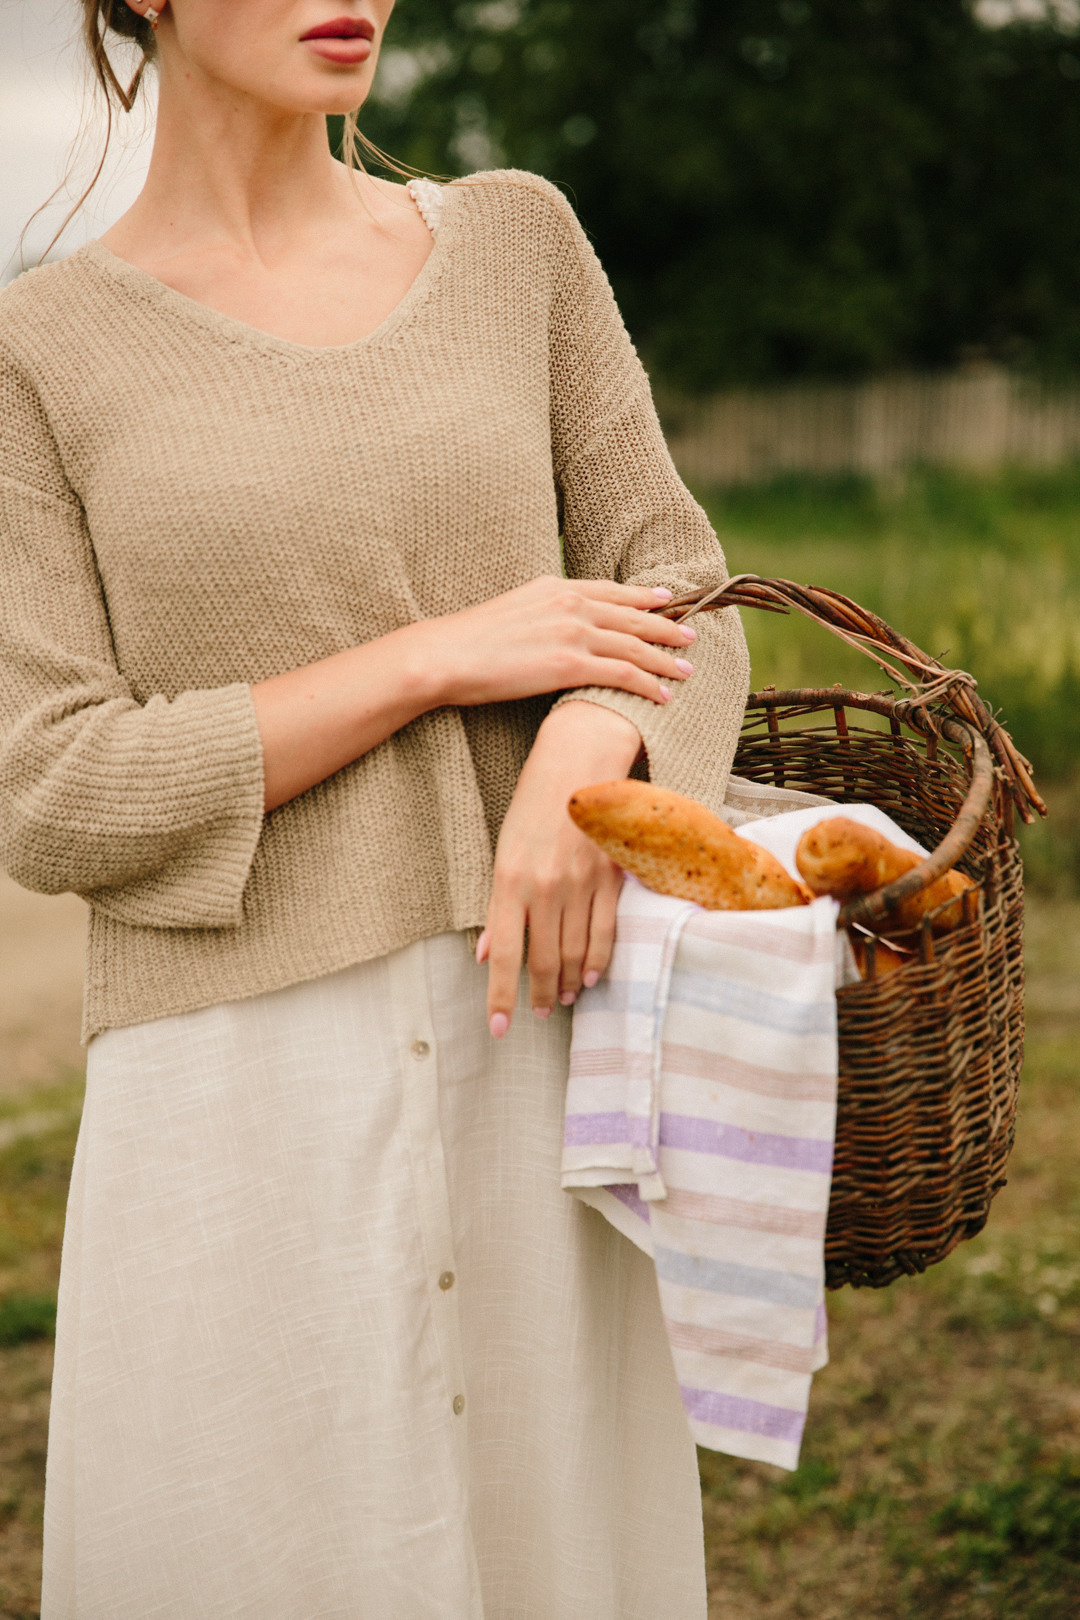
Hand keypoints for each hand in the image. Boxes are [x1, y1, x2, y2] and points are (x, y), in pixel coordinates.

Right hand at [410, 575, 696, 709]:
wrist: (444, 655)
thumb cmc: (466, 642)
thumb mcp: (509, 611)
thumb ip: (539, 613)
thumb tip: (551, 627)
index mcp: (554, 587)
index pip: (610, 591)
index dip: (642, 597)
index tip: (665, 600)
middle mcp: (570, 604)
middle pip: (632, 616)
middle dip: (665, 627)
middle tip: (690, 636)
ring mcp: (572, 633)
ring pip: (635, 646)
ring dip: (665, 659)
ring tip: (686, 670)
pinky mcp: (569, 664)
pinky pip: (622, 674)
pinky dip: (648, 685)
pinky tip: (663, 695)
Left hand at [477, 701, 638, 1036]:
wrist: (580, 760)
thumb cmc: (533, 804)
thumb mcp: (503, 850)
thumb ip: (498, 907)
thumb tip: (487, 954)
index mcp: (509, 880)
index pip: (504, 955)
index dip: (500, 997)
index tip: (500, 1030)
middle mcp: (545, 888)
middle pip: (542, 961)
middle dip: (538, 994)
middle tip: (537, 1012)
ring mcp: (581, 885)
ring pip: (575, 953)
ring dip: (566, 982)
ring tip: (561, 998)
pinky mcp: (611, 877)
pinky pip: (606, 933)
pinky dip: (596, 960)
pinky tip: (589, 976)